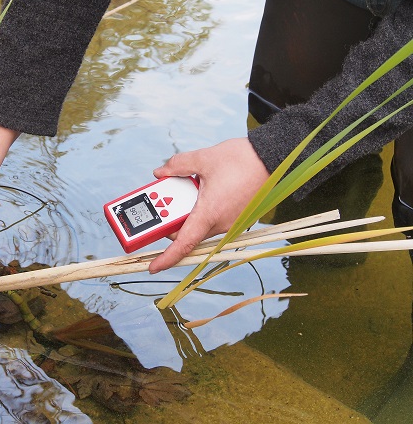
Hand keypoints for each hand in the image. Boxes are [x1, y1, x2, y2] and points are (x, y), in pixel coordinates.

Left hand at [148, 138, 269, 272]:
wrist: (274, 158)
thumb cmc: (243, 159)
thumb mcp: (204, 159)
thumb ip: (178, 166)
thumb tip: (160, 172)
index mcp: (210, 213)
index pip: (184, 244)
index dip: (166, 259)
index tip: (152, 266)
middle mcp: (222, 223)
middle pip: (188, 234)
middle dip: (170, 222)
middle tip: (159, 203)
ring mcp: (231, 222)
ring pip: (200, 226)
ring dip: (187, 214)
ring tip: (180, 191)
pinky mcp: (238, 217)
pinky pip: (213, 220)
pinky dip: (202, 211)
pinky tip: (200, 192)